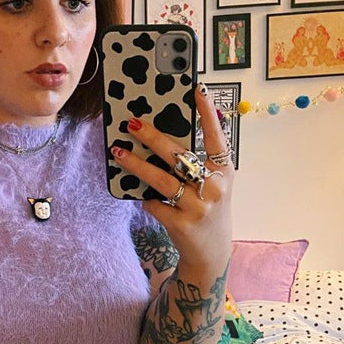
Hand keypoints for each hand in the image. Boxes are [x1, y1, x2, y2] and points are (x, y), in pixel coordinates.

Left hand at [110, 85, 232, 271]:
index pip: (217, 137)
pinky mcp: (182, 224)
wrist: (211, 253)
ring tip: (118, 152)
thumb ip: (197, 163)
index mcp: (224, 171)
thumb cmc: (208, 209)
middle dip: (152, 137)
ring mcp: (199, 207)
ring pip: (162, 180)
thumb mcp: (214, 184)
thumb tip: (162, 136)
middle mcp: (215, 187)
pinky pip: (155, 204)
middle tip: (131, 124)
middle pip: (179, 156)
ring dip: (136, 165)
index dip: (208, 114)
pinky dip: (147, 200)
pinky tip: (144, 196)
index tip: (197, 89)